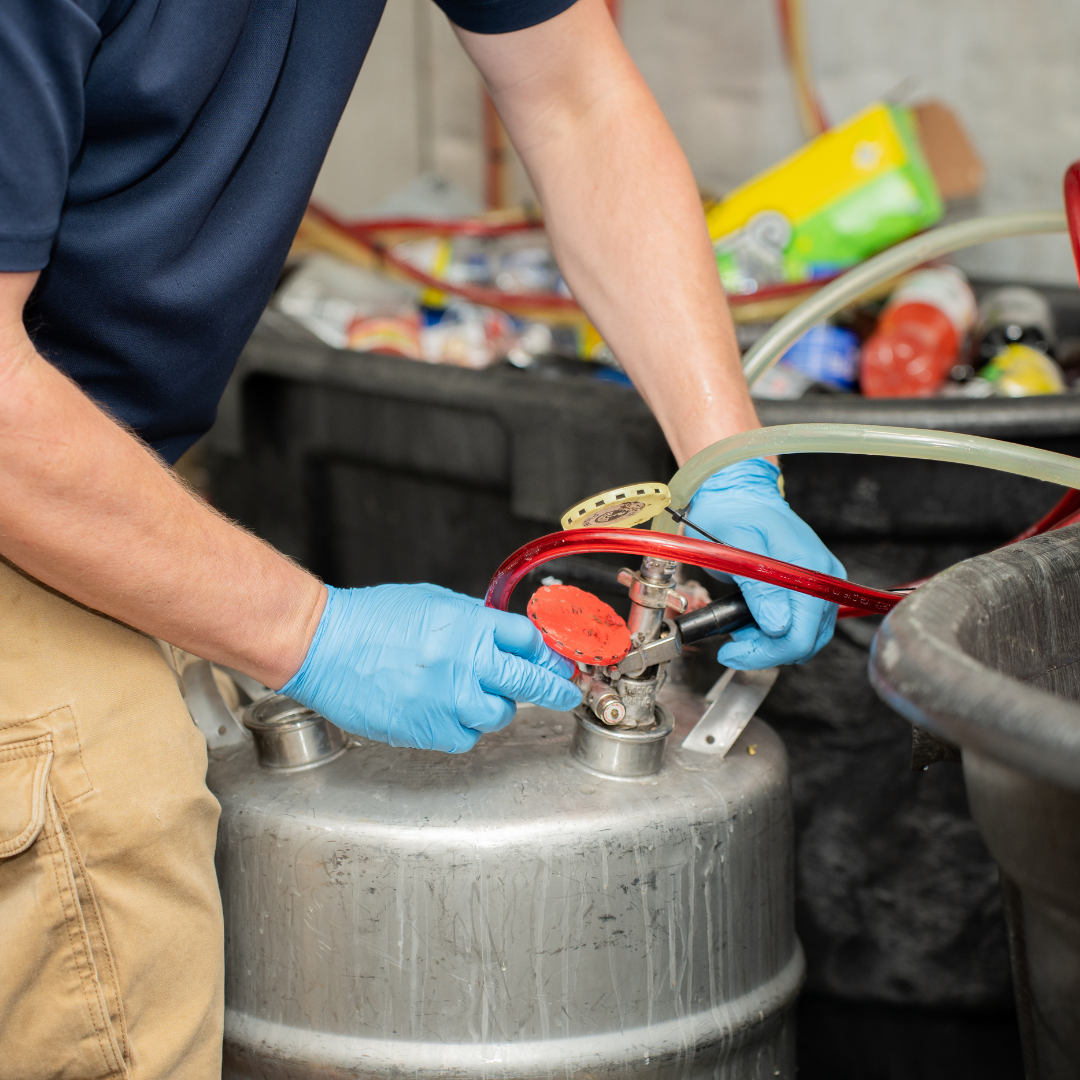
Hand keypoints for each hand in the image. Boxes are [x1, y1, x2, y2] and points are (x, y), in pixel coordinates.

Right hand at [280, 584, 581, 752]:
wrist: (325, 646)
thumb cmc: (372, 620)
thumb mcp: (434, 602)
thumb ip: (475, 620)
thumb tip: (508, 635)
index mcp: (470, 626)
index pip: (530, 641)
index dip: (547, 652)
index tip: (556, 660)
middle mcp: (466, 664)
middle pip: (530, 681)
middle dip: (554, 688)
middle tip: (565, 692)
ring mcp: (448, 701)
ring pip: (500, 715)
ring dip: (497, 707)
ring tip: (475, 694)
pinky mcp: (428, 730)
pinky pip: (467, 737)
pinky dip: (464, 727)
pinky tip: (447, 710)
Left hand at [686, 459, 845, 668]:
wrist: (739, 496)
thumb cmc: (734, 513)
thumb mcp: (736, 546)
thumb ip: (758, 586)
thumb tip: (777, 625)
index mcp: (809, 566)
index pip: (801, 631)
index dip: (767, 651)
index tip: (733, 651)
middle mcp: (823, 577)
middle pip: (807, 640)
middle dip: (767, 651)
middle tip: (732, 643)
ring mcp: (820, 583)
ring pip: (806, 637)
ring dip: (771, 644)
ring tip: (739, 630)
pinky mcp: (811, 588)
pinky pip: (802, 625)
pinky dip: (776, 633)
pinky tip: (751, 623)